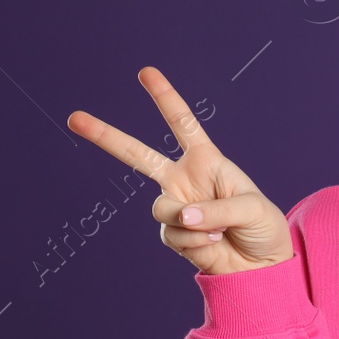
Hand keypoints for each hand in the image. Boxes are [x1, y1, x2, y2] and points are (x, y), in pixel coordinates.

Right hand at [66, 67, 293, 275]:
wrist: (261, 266)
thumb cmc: (263, 228)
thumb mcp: (252, 208)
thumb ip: (217, 208)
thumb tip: (182, 215)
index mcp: (206, 160)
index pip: (182, 123)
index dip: (165, 98)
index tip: (146, 73)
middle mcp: (184, 179)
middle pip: (137, 155)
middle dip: (106, 136)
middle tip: (75, 117)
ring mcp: (175, 206)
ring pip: (160, 208)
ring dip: (190, 222)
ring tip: (218, 231)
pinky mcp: (173, 234)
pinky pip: (172, 234)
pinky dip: (195, 242)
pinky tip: (214, 244)